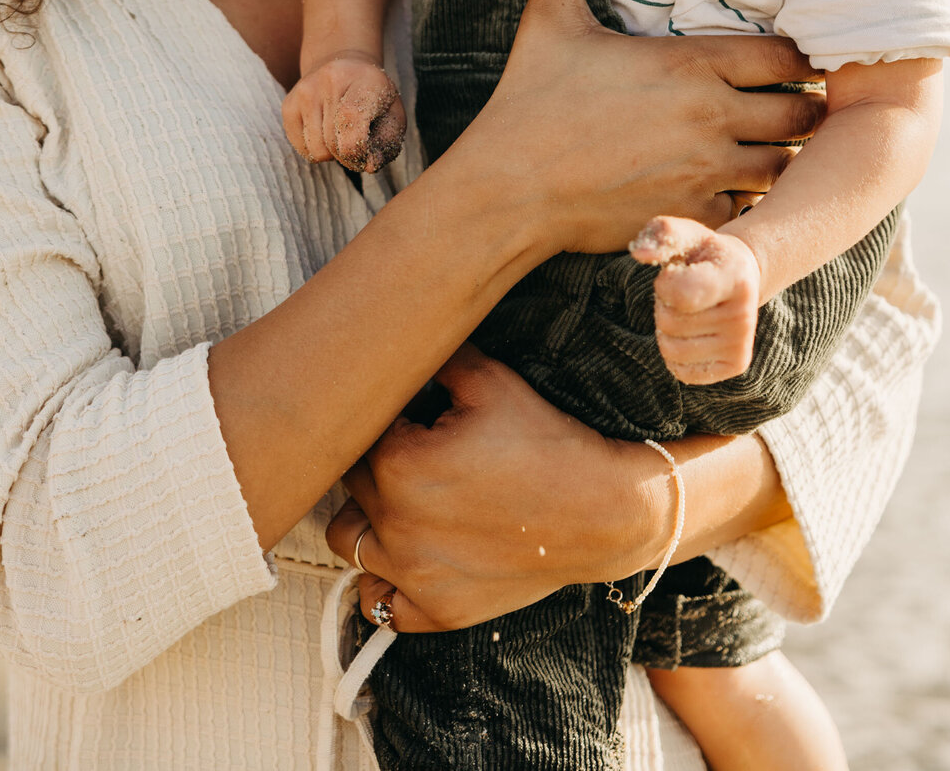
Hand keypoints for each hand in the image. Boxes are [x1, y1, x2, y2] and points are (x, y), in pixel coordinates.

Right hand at [282, 50, 405, 173]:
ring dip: (331, 154)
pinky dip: (314, 150)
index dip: (358, 151)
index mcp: (364, 80)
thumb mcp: (393, 114)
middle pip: (333, 142)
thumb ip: (387, 142)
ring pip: (315, 149)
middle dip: (347, 156)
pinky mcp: (288, 104)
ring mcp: (305, 91)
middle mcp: (330, 79)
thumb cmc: (373, 97)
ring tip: (341, 137)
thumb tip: (370, 165)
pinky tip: (325, 134)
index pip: (351, 121)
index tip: (366, 155)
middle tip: (356, 146)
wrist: (345, 66)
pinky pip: (300, 146)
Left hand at [325, 345, 674, 632]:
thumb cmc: (545, 439)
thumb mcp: (488, 379)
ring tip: (403, 501)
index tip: (406, 418)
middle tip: (412, 453)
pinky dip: (384, 580)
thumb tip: (399, 338)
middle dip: (370, 466)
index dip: (378, 420)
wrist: (602, 510)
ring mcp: (415, 576)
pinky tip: (411, 552)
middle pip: (346, 487)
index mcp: (397, 465)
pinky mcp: (438, 612)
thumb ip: (432, 357)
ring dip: (366, 520)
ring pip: (349, 544)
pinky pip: (379, 603)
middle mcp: (396, 526)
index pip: (352, 434)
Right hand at [464, 0, 825, 255]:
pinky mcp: (694, 216)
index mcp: (691, 63)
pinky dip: (748, 201)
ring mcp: (707, 171)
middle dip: (802, 110)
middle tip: (788, 106)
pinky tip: (727, 188)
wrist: (509, 189)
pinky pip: (752, 211)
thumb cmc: (530, 100)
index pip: (787, 57)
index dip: (800, 59)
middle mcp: (712, 116)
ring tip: (764, 148)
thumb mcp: (548, 21)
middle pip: (803, 114)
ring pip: (785, 167)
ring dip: (780, 158)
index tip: (793, 60)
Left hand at [631, 215, 762, 382]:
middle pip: (670, 323)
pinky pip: (682, 372)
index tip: (677, 273)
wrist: (741, 276)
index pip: (679, 295)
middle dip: (664, 305)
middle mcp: (744, 315)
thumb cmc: (705, 254)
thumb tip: (640, 254)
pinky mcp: (735, 365)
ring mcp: (741, 344)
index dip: (664, 284)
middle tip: (683, 293)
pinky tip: (691, 334)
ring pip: (672, 350)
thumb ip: (662, 234)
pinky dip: (674, 355)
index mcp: (735, 278)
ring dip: (666, 330)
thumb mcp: (688, 234)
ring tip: (686, 311)